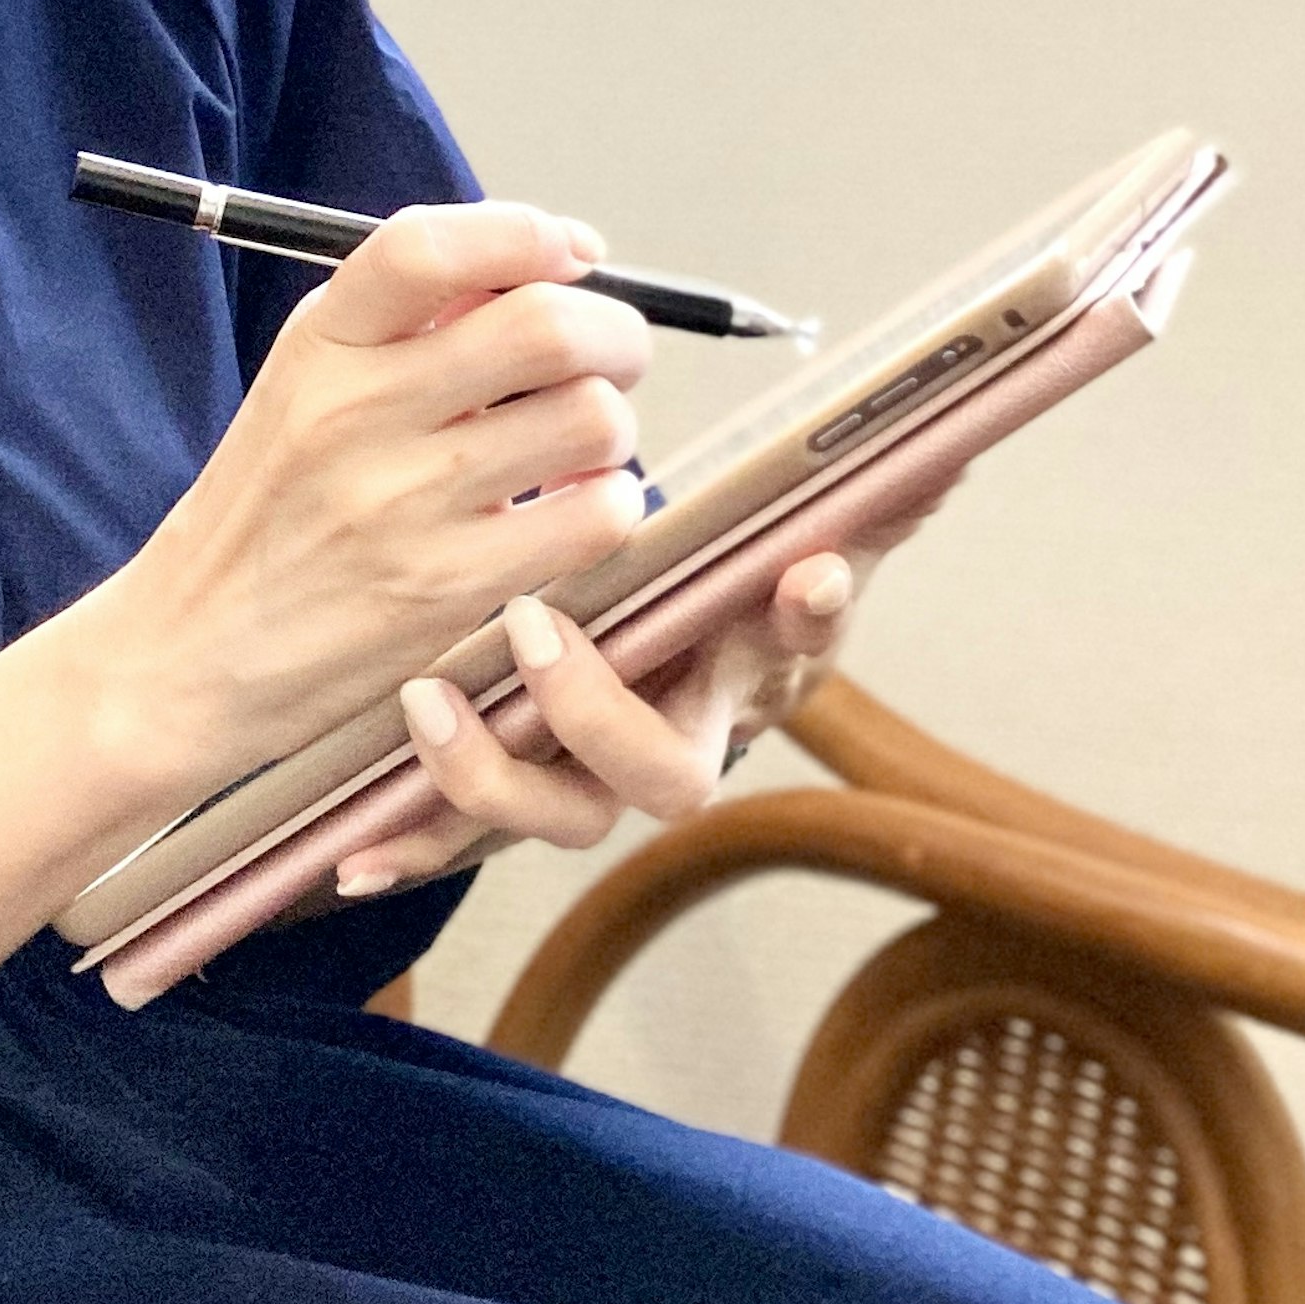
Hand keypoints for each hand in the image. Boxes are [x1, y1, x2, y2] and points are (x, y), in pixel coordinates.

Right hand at [87, 202, 655, 792]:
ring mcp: (402, 506)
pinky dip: (612, 503)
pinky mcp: (446, 592)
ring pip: (589, 419)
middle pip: (545, 327)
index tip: (571, 249)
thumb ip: (411, 321)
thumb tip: (552, 259)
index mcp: (320, 345)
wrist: (190, 653)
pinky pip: (594, 517)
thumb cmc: (271, 508)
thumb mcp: (307, 384)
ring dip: (612, 426)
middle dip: (614, 333)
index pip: (425, 247)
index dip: (523, 232)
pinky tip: (576, 509)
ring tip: (581, 447)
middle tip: (613, 357)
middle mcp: (357, 414)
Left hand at [321, 484, 954, 896]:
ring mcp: (599, 778)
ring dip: (492, 775)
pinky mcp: (520, 794)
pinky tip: (350, 857)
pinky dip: (412, 846)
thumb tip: (954, 446)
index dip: (807, 620)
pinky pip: (467, 840)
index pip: (801, 643)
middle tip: (542, 626)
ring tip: (431, 705)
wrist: (652, 660)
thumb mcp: (785, 529)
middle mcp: (683, 734)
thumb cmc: (717, 589)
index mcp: (752, 661)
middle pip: (668, 775)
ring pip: (563, 815)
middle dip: (600, 709)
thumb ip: (861, 494)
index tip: (804, 572)